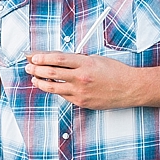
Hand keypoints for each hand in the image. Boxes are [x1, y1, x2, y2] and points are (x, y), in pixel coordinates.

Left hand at [24, 51, 140, 109]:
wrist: (130, 88)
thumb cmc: (115, 72)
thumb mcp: (95, 59)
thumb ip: (77, 60)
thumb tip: (57, 59)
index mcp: (85, 63)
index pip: (57, 59)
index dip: (42, 58)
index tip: (34, 57)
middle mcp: (81, 78)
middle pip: (51, 73)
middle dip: (36, 70)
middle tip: (29, 67)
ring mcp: (80, 92)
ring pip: (53, 88)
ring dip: (40, 82)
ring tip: (34, 79)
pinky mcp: (82, 102)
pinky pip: (64, 96)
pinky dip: (55, 91)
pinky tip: (50, 87)